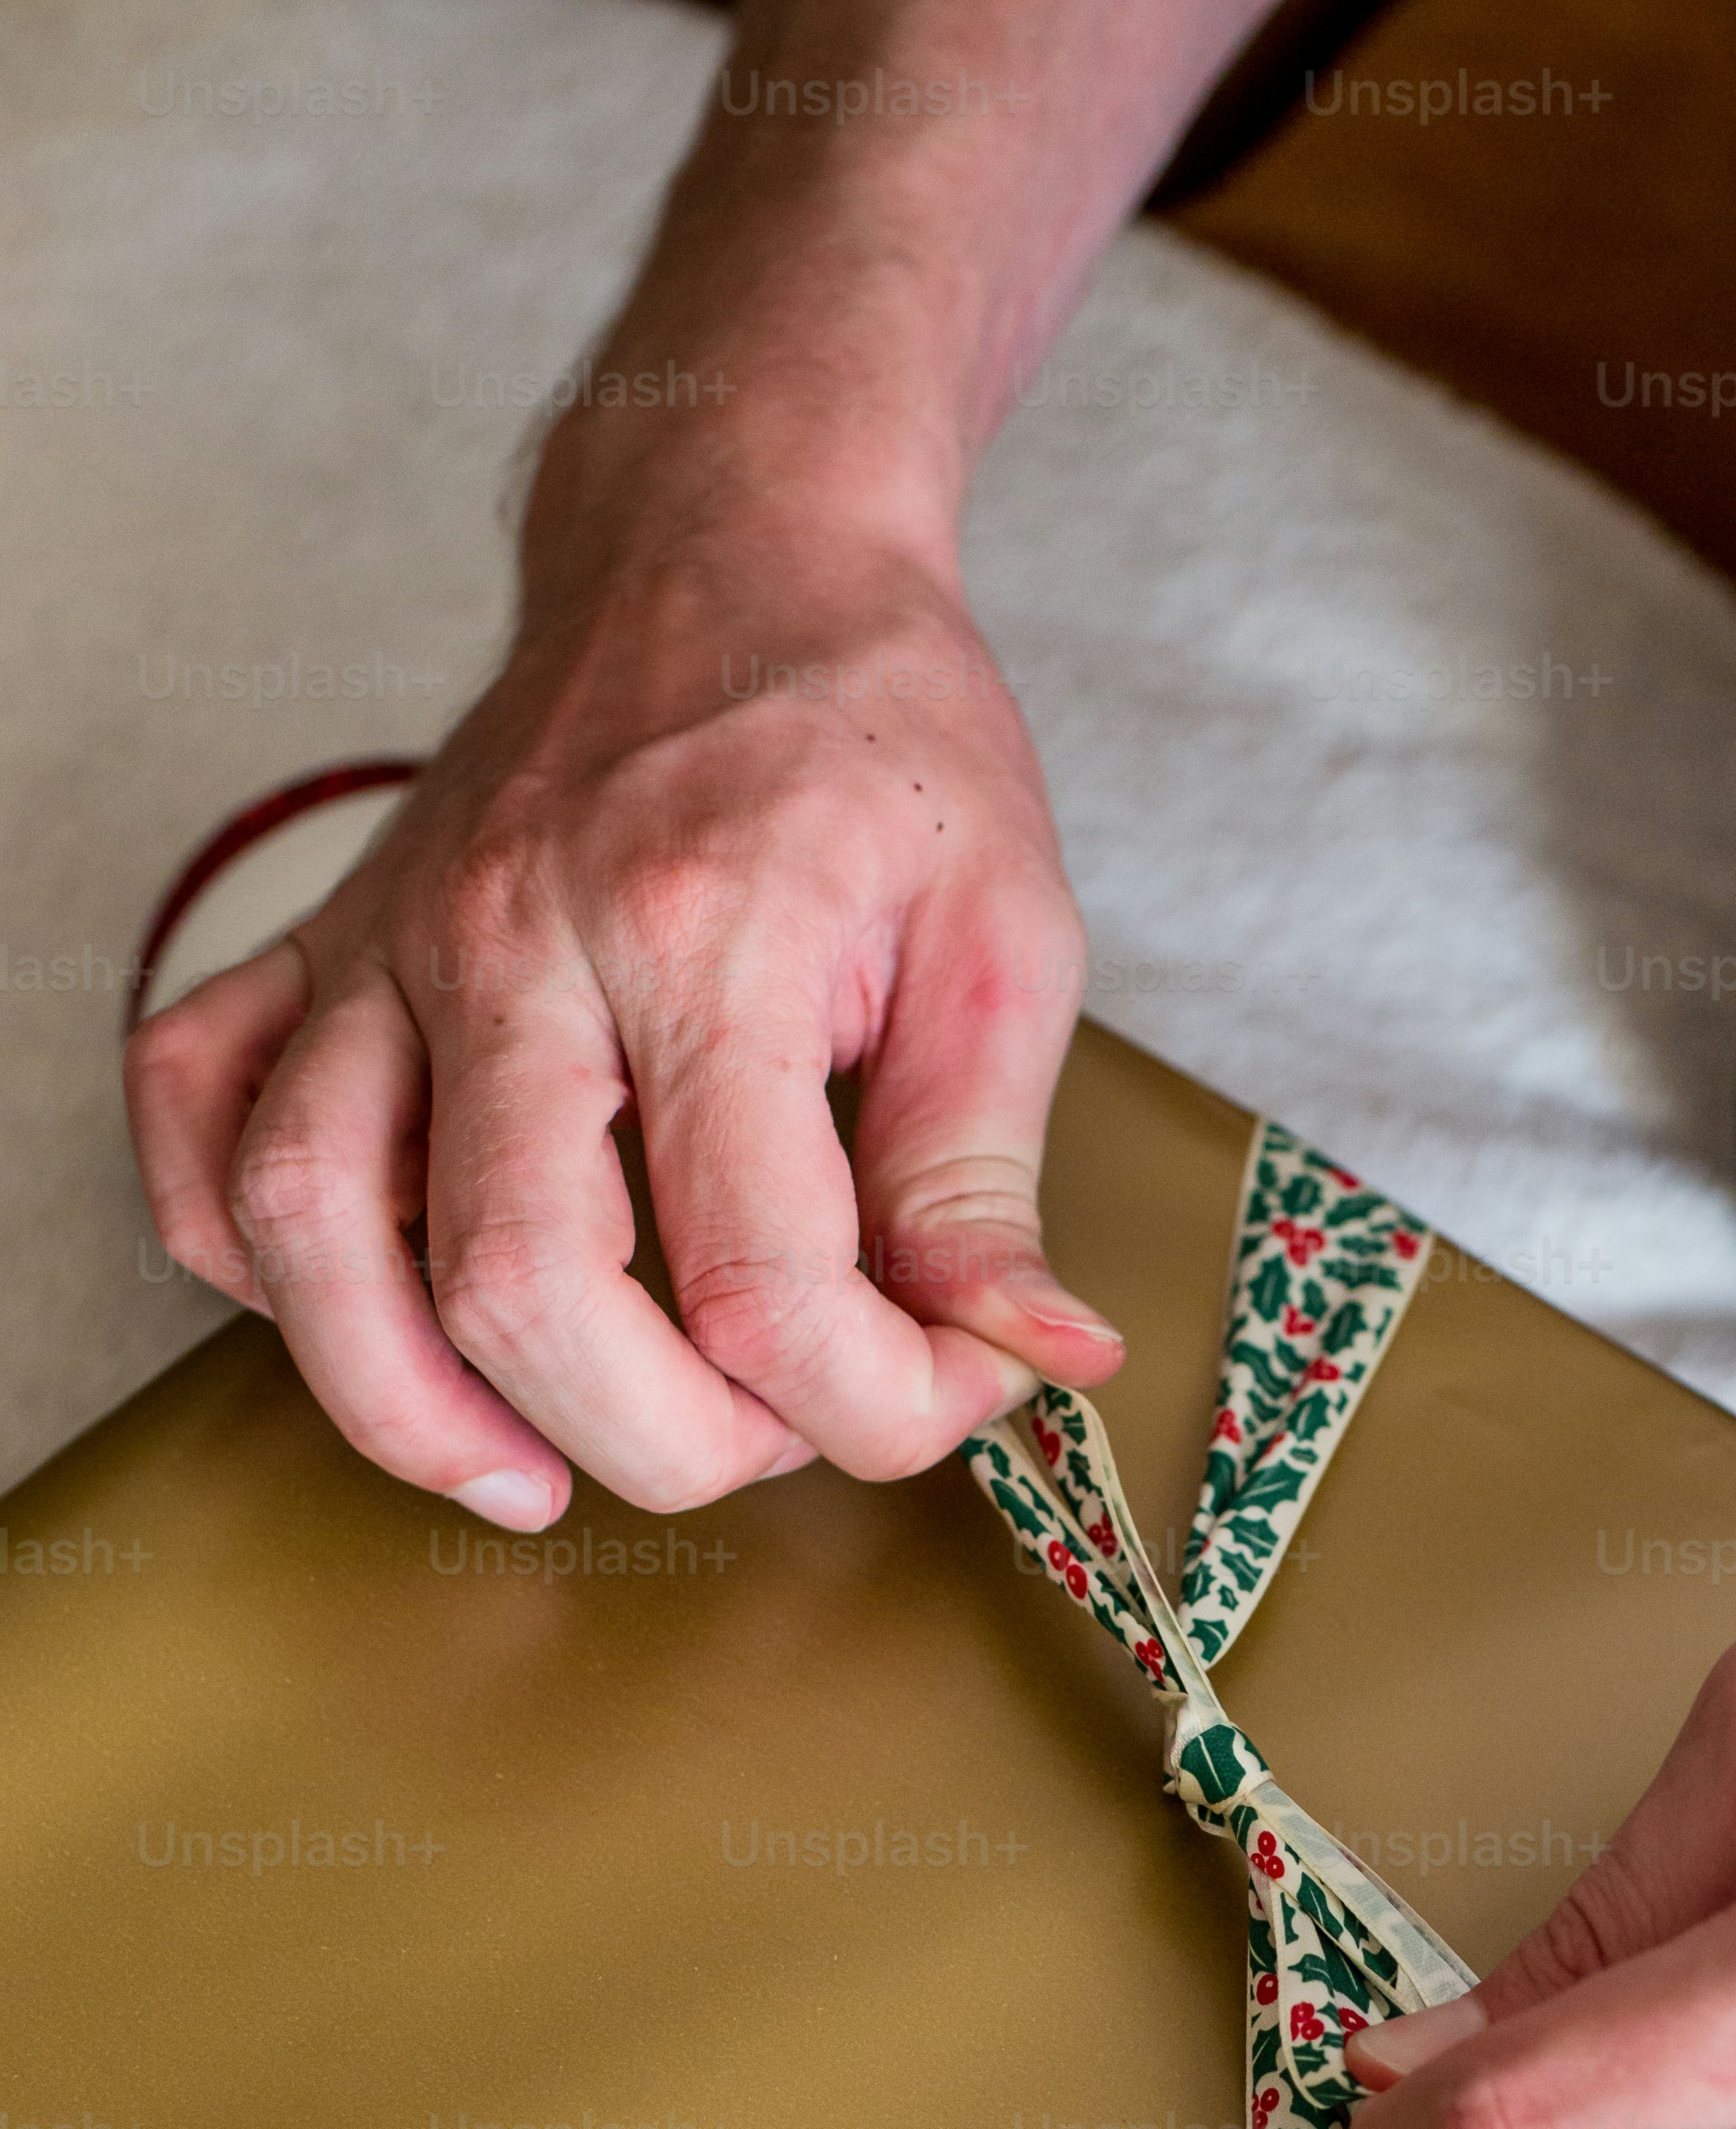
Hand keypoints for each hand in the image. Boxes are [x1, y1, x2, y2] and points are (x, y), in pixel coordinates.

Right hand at [122, 401, 1117, 1528]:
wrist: (732, 540)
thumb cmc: (874, 732)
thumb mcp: (1001, 937)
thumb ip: (989, 1174)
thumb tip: (1027, 1360)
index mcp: (706, 935)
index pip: (761, 1277)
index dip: (864, 1408)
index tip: (932, 1398)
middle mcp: (514, 939)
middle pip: (515, 1285)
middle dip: (657, 1439)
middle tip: (758, 1430)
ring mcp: (391, 941)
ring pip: (305, 1220)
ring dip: (411, 1401)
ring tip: (533, 1469)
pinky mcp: (323, 942)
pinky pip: (197, 1111)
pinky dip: (243, 1248)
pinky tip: (371, 1311)